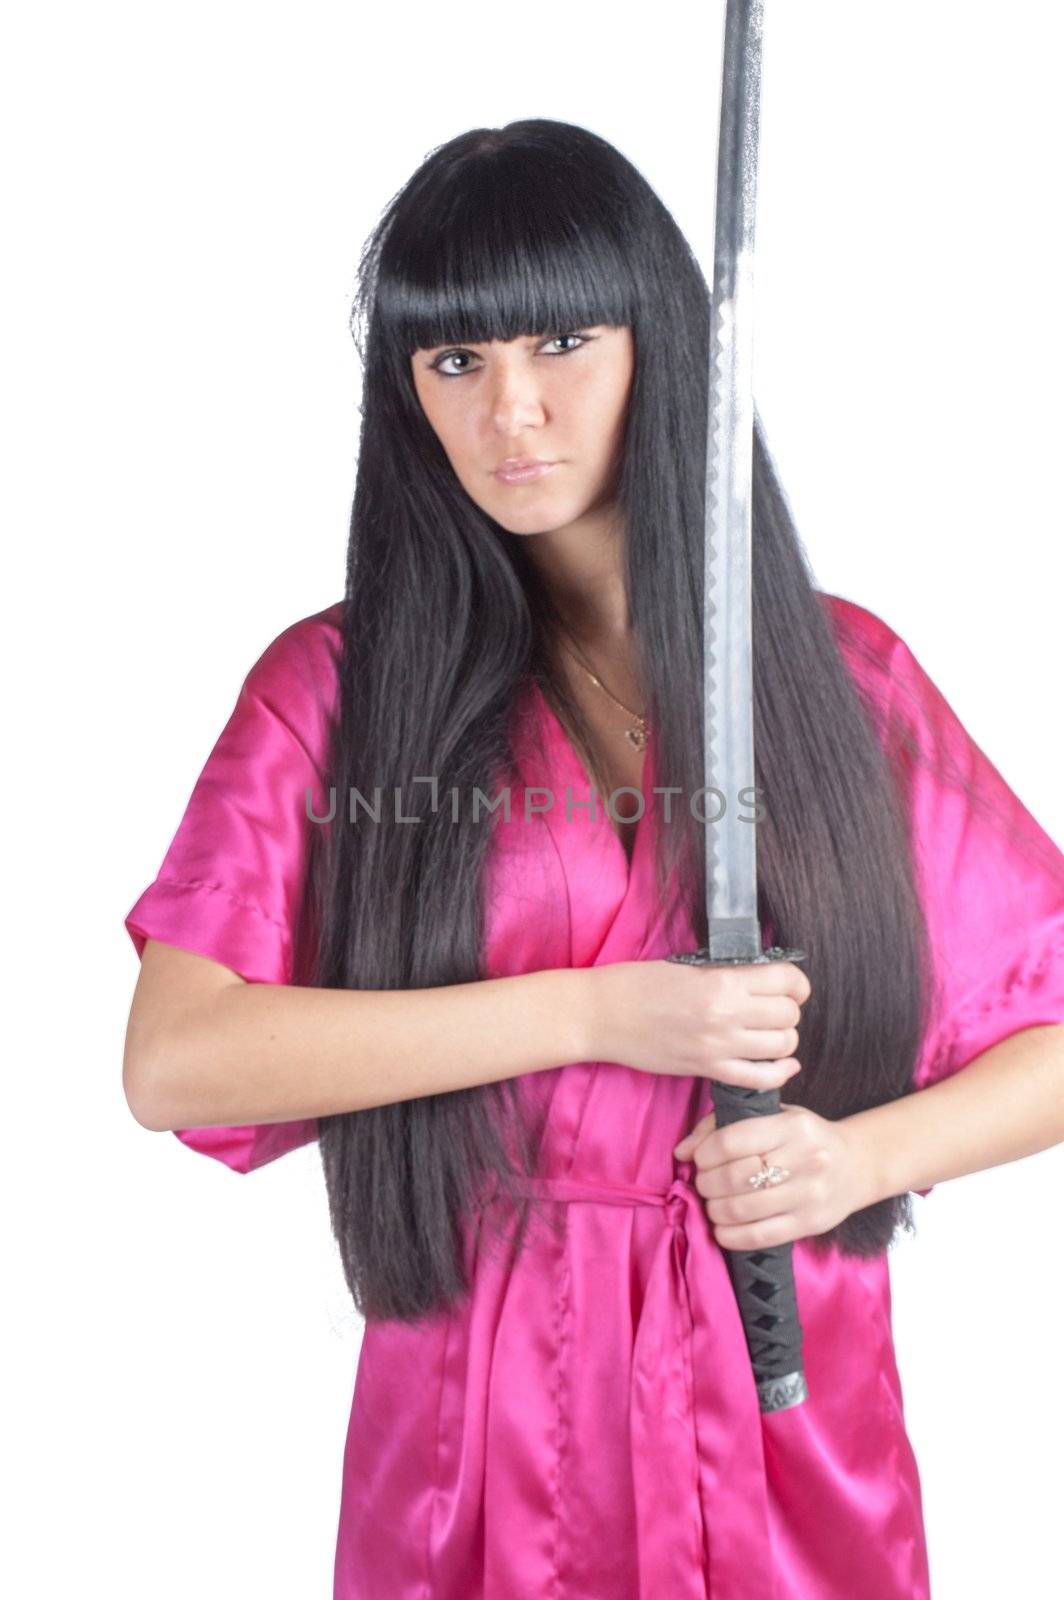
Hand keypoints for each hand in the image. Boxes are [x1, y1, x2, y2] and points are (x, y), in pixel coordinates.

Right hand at [588, 957, 810, 1089]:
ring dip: (783, 1040)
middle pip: (789, 1015)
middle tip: (774, 1009)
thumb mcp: (688, 966)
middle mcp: (726, 1014)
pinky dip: (778, 1073)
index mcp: (722, 980)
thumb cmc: (638, 984)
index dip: (796, 984)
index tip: (789, 986)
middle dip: (788, 1011)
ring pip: (782, 1047)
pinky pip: (760, 1079)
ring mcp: (718, 1046)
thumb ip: (727, 972)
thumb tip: (764, 976)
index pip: (786, 981)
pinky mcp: (707, 1070)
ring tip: (769, 1033)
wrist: (602, 1014)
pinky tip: (779, 1064)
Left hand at [672, 1104, 873, 1249]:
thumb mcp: (772, 1117)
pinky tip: (723, 1228)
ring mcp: (809, 1194)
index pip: (732, 1140)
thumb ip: (724, 1126)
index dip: (705, 1153)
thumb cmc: (804, 1138)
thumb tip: (682, 1151)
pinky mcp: (810, 1224)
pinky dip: (731, 1236)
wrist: (857, 1165)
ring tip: (713, 1203)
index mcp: (792, 1126)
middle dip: (706, 1183)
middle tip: (704, 1183)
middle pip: (734, 1177)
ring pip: (742, 1209)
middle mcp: (804, 1159)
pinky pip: (760, 1236)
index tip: (700, 1158)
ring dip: (715, 1209)